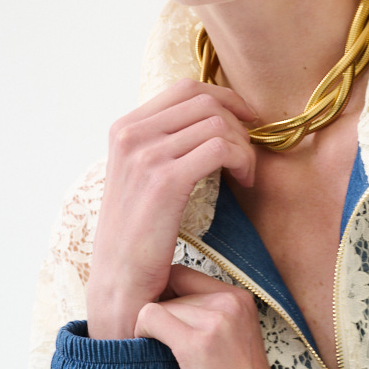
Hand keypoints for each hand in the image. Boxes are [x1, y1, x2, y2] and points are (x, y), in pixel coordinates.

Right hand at [87, 79, 257, 338]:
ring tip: (246, 175)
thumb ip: (167, 144)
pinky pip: (221, 149)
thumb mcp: (143, 177)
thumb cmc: (140, 234)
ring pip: (217, 124)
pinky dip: (242, 161)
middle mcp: (130, 134)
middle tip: (248, 156)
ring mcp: (145, 155)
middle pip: (204, 102)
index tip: (247, 121)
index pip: (185, 89)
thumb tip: (212, 121)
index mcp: (124, 128)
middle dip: (238, 124)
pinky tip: (245, 182)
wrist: (120, 280)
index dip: (225, 99)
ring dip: (244, 148)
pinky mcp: (164, 181)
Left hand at [134, 265, 285, 368]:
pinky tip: (153, 357)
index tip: (161, 327)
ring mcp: (217, 320)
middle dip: (157, 317)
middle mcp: (232, 301)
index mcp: (241, 298)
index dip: (163, 297)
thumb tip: (154, 302)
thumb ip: (203, 316)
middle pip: (168, 289)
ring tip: (164, 360)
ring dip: (150, 331)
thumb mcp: (231, 342)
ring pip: (156, 305)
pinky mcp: (198, 344)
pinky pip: (150, 318)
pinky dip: (141, 336)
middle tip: (160, 349)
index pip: (181, 274)